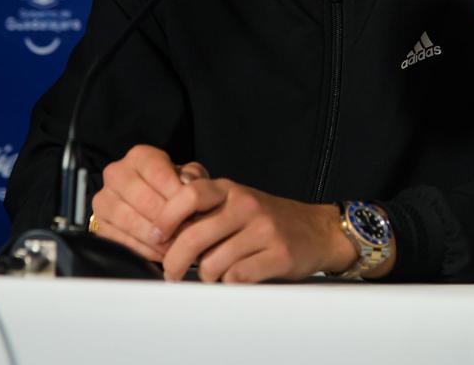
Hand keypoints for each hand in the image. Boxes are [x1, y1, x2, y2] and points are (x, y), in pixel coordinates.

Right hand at [90, 144, 208, 261]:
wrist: (150, 204)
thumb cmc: (173, 189)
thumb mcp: (188, 176)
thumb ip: (194, 177)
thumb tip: (188, 184)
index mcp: (140, 156)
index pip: (159, 174)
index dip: (178, 195)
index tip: (193, 211)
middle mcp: (116, 173)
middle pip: (144, 200)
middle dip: (168, 220)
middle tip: (187, 233)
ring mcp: (104, 200)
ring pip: (130, 222)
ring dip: (156, 238)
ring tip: (177, 246)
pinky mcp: (99, 225)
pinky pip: (121, 241)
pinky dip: (144, 250)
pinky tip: (161, 253)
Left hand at [154, 179, 358, 282]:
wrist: (317, 230)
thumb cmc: (267, 220)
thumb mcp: (236, 201)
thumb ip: (204, 209)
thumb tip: (160, 229)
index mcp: (230, 190)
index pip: (189, 195)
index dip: (166, 217)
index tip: (156, 237)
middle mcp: (246, 206)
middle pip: (195, 236)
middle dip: (175, 261)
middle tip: (171, 272)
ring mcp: (264, 230)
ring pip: (213, 263)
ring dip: (207, 276)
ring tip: (211, 274)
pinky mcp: (279, 254)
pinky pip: (237, 277)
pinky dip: (229, 283)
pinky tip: (234, 278)